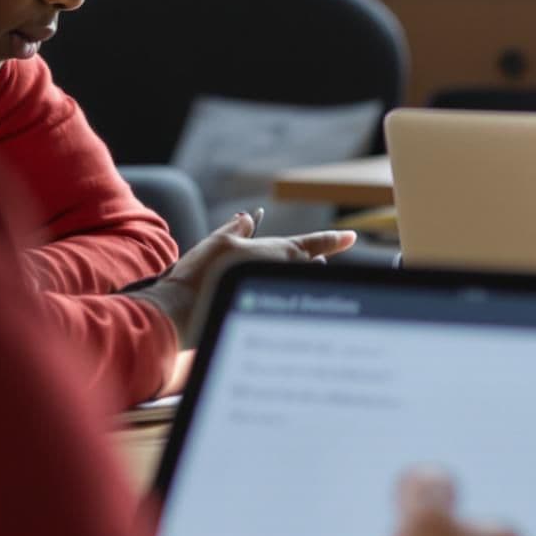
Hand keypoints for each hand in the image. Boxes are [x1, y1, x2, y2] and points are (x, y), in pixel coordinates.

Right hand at [128, 213, 355, 343]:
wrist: (184, 313)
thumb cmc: (202, 274)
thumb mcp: (219, 241)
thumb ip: (238, 229)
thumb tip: (247, 220)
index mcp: (280, 253)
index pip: (315, 243)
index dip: (335, 239)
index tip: (351, 237)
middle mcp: (286, 275)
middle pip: (309, 266)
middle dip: (307, 261)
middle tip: (294, 259)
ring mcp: (278, 297)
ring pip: (297, 285)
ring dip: (290, 280)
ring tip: (265, 280)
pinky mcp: (267, 316)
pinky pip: (281, 302)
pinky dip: (276, 297)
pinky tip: (254, 300)